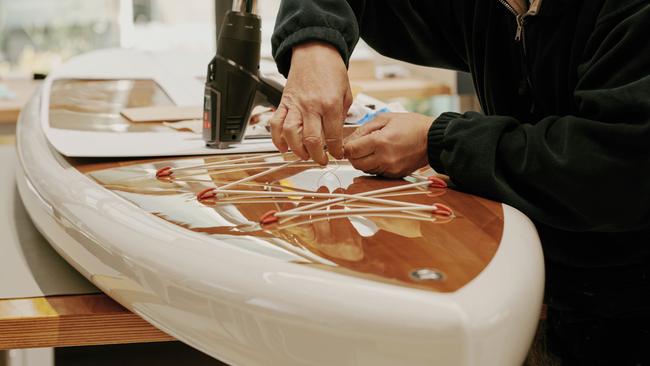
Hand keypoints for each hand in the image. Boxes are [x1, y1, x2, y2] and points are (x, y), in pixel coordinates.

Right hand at [270, 42, 352, 164]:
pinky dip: (276, 138)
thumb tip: (338, 135)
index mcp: (331, 104)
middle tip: (321, 161)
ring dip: (297, 150)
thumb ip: (342, 115)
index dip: (336, 151)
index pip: (333, 136)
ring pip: (291, 134)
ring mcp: (295, 104)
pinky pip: (275, 123)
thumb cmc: (331, 69)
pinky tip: (283, 146)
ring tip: (304, 156)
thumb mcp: (346, 92)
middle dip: (317, 156)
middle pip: (311, 140)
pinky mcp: (283, 102)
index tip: (337, 155)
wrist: (314, 49)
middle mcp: (311, 106)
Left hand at [343, 113, 431, 177]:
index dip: (347, 147)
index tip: (348, 143)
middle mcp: (384, 158)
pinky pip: (377, 172)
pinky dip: (374, 165)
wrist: (433, 138)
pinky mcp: (395, 174)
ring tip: (372, 149)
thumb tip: (349, 140)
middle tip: (358, 146)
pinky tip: (381, 155)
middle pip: (356, 163)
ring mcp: (390, 168)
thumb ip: (364, 129)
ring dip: (364, 160)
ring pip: (365, 169)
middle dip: (353, 155)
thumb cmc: (412, 125)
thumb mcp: (385, 118)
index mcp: (380, 142)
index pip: (351, 151)